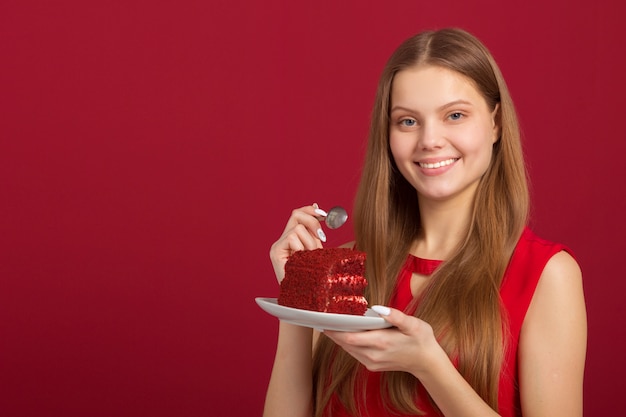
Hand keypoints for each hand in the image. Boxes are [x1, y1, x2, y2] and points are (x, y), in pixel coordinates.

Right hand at [270, 204, 326, 282]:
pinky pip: (292, 238)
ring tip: (311, 257)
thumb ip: (314, 230)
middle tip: (322, 237)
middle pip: (296, 215)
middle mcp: (281, 240)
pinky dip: (302, 248)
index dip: (310, 211)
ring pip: (297, 228)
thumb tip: (315, 205)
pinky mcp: (275, 252)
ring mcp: (277, 246)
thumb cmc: (313, 276)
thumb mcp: (317, 249)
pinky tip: (302, 260)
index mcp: (291, 238)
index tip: (324, 215)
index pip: (298, 214)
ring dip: (310, 242)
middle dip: (313, 222)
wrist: (306, 298)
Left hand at [324, 306, 442, 376]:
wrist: (427, 362)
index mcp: (381, 342)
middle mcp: (373, 355)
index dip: (334, 331)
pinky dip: (347, 344)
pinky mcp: (372, 365)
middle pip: (345, 344)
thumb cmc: (421, 340)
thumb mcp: (414, 324)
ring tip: (330, 324)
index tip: (324, 321)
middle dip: (333, 332)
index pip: (349, 338)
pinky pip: (354, 353)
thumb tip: (378, 308)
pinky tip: (345, 333)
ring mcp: (372, 362)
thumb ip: (396, 316)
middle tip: (322, 319)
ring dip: (339, 338)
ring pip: (348, 349)